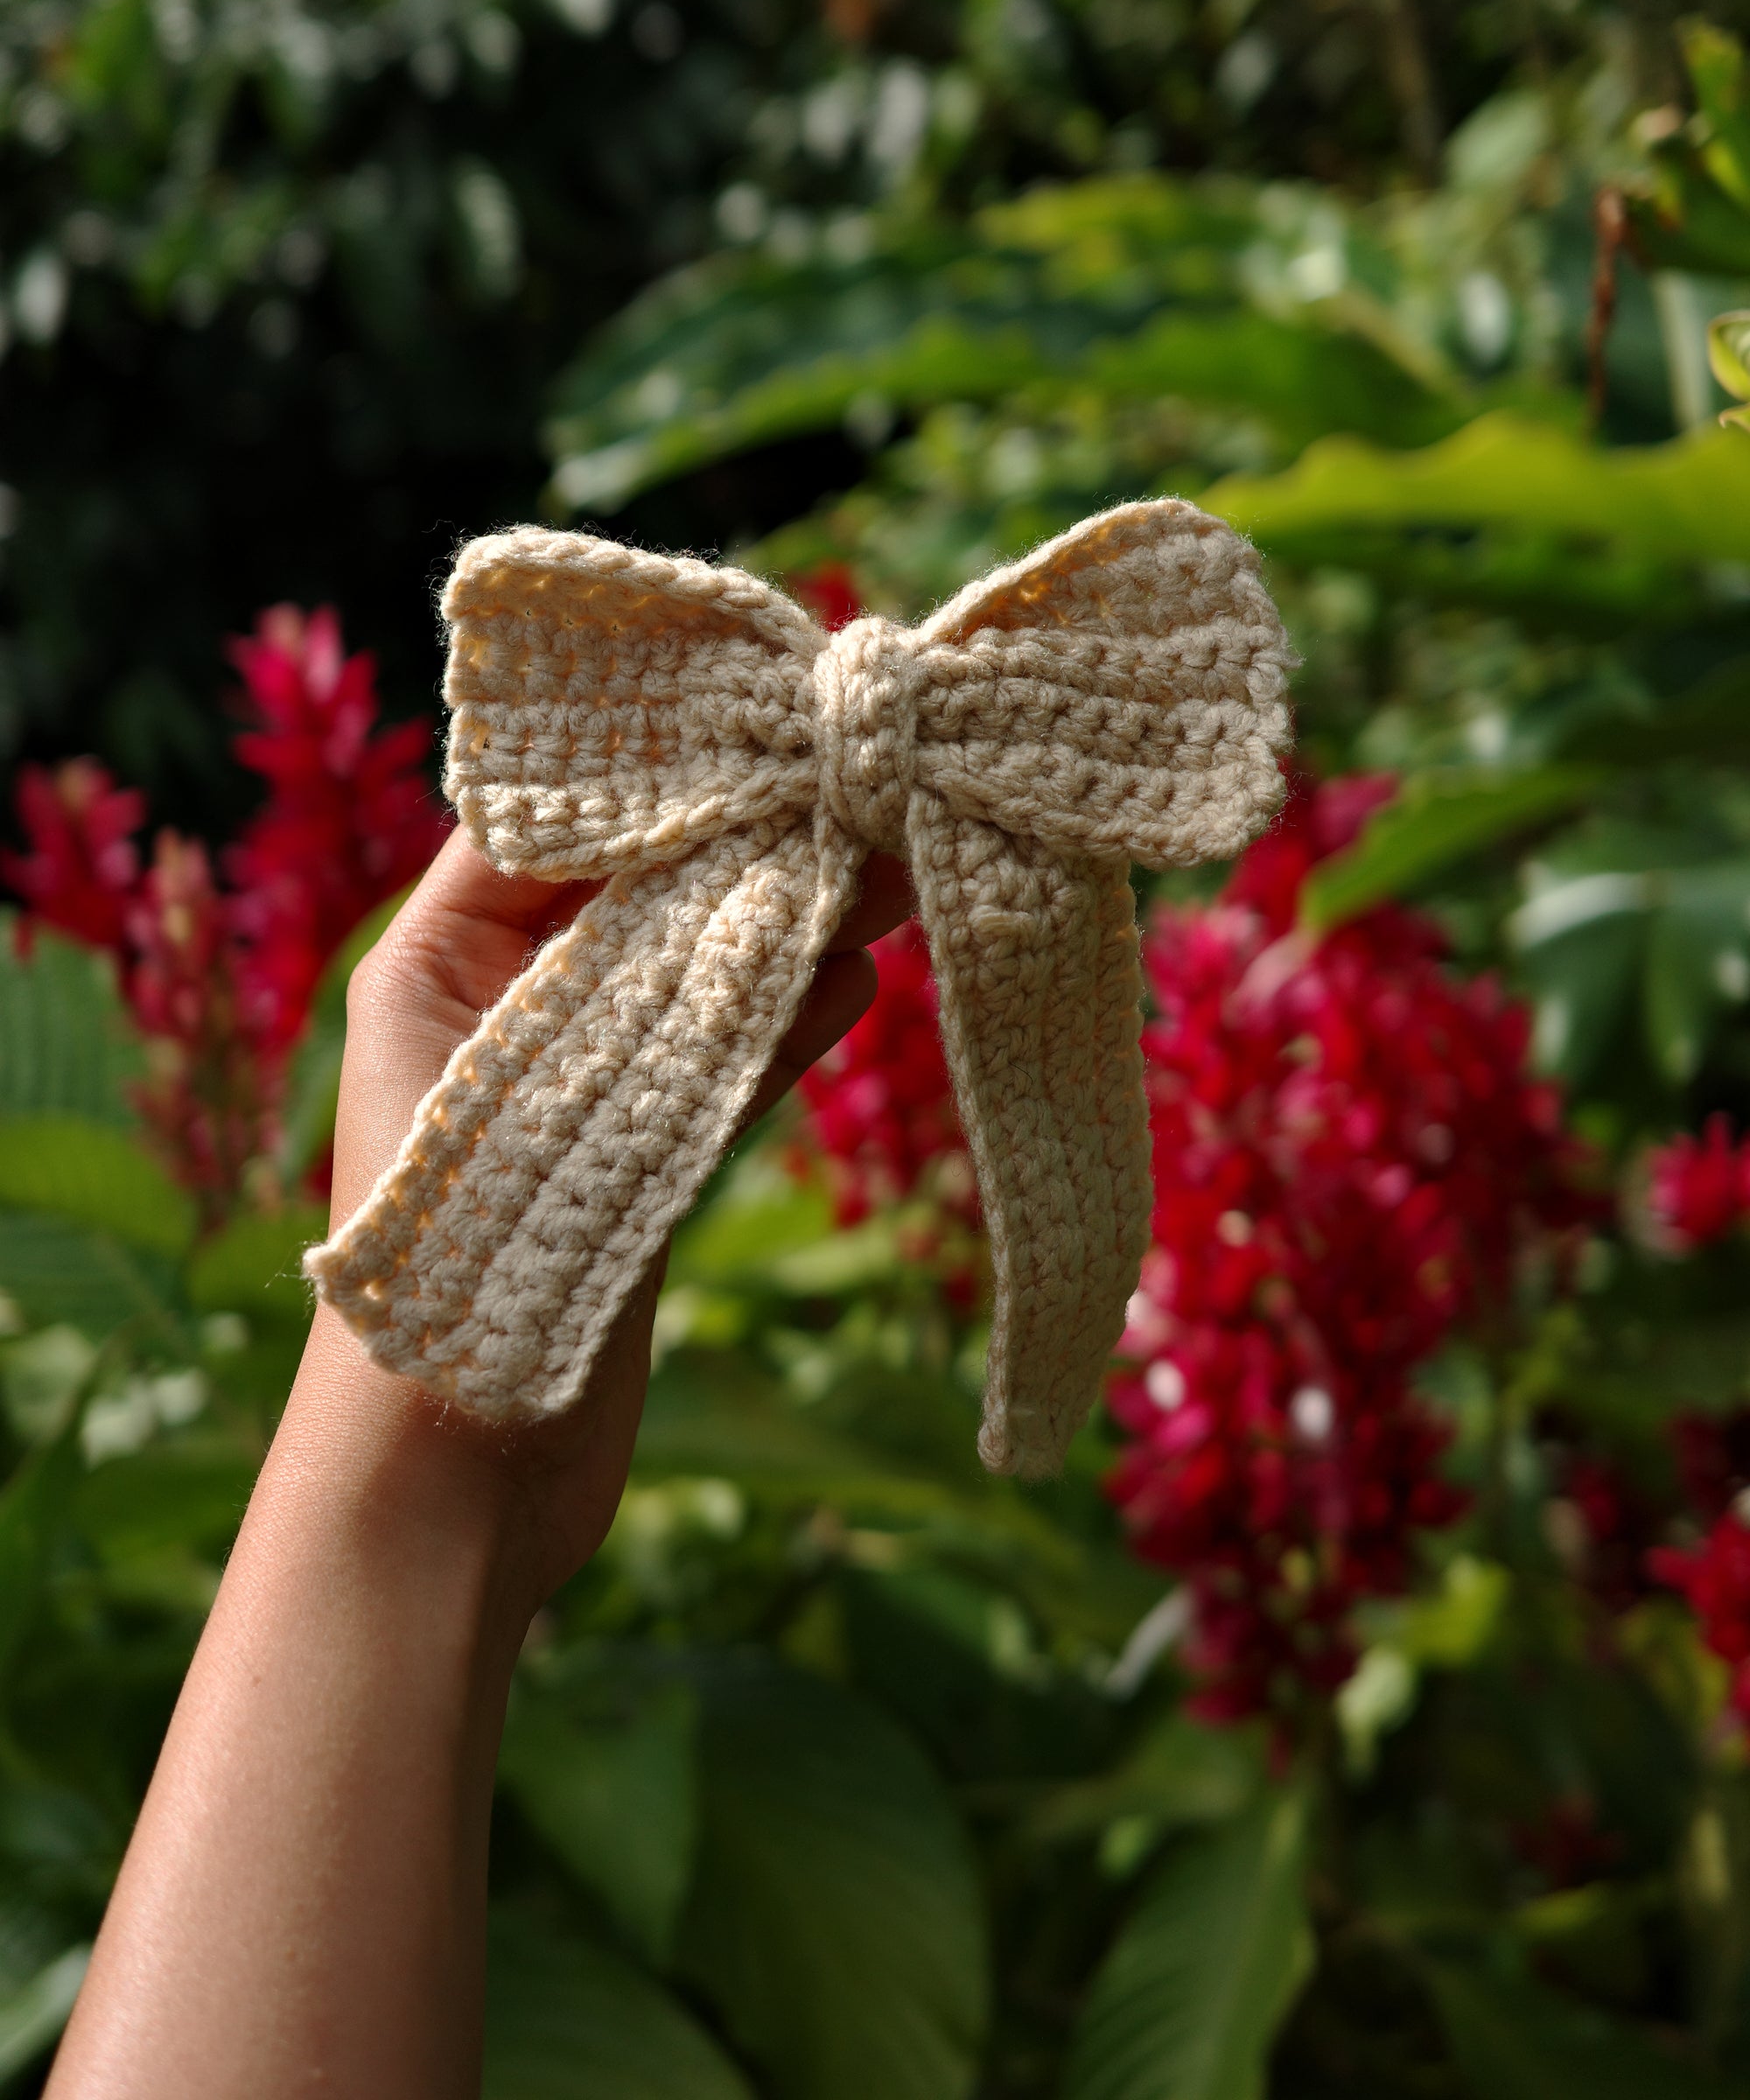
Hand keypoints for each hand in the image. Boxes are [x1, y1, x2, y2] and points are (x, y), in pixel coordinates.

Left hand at [305, 829, 913, 1617]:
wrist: (447, 1491)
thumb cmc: (446, 1279)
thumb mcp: (528, 1087)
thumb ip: (644, 969)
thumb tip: (774, 869)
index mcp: (432, 959)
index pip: (555, 815)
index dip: (659, 760)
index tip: (766, 711)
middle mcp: (498, 1004)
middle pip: (643, 884)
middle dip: (751, 837)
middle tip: (867, 789)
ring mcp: (573, 1081)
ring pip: (696, 965)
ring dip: (788, 921)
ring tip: (892, 869)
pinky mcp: (632, 1155)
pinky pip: (720, 1054)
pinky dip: (787, 1014)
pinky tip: (860, 975)